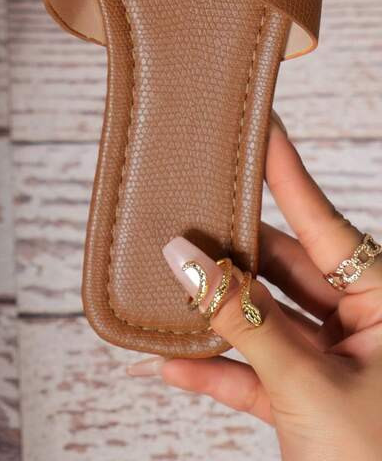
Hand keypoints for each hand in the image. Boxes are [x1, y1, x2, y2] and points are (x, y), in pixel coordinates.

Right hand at [129, 116, 381, 460]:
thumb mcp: (305, 384)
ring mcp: (333, 363)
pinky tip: (169, 362)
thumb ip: (241, 319)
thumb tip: (183, 257)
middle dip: (228, 252)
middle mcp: (361, 324)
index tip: (261, 125)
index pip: (324, 222)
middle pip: (282, 268)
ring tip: (165, 279)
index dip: (287, 172)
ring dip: (214, 314)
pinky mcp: (305, 401)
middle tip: (182, 212)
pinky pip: (253, 372)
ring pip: (262, 318)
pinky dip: (214, 370)